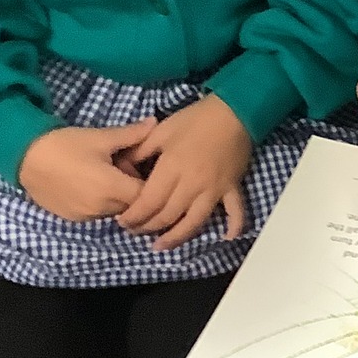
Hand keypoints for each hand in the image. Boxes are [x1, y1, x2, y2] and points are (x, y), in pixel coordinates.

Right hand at [19, 120, 155, 221]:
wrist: (25, 156)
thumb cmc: (66, 144)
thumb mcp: (100, 138)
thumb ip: (132, 135)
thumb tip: (155, 123)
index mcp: (113, 189)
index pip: (148, 195)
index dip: (152, 182)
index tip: (145, 167)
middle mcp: (102, 209)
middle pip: (133, 206)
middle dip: (135, 189)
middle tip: (125, 167)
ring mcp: (86, 217)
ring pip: (116, 211)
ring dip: (118, 197)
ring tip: (106, 174)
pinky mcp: (73, 218)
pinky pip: (98, 214)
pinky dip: (101, 202)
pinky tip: (90, 183)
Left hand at [115, 96, 252, 251]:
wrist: (233, 111)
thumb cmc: (195, 120)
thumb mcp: (161, 131)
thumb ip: (140, 151)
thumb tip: (123, 168)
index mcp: (172, 168)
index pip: (148, 201)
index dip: (133, 216)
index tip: (122, 222)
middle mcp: (192, 185)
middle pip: (167, 216)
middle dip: (147, 228)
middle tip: (134, 231)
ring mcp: (214, 189)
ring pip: (193, 222)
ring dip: (176, 237)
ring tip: (161, 245)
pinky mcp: (231, 188)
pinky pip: (235, 211)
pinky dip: (234, 226)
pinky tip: (227, 238)